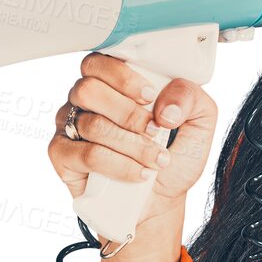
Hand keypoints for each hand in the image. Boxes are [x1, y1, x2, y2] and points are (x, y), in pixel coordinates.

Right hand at [47, 49, 218, 228]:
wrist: (162, 200)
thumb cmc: (174, 155)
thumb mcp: (198, 122)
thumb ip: (191, 97)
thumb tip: (164, 106)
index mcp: (111, 82)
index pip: (99, 61)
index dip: (123, 76)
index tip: (150, 96)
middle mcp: (85, 100)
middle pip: (89, 89)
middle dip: (128, 113)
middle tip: (155, 131)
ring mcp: (70, 126)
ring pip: (92, 125)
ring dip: (132, 145)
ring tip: (157, 160)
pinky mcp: (63, 155)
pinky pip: (87, 154)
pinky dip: (119, 165)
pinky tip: (140, 174)